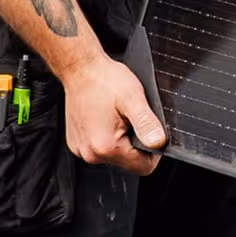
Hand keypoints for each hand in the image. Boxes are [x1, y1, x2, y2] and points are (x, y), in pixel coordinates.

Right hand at [62, 53, 166, 175]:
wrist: (80, 69)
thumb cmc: (103, 80)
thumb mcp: (133, 98)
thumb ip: (147, 123)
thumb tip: (159, 143)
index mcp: (105, 147)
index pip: (142, 167)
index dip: (153, 152)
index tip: (151, 132)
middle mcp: (90, 153)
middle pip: (128, 162)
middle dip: (136, 143)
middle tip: (131, 118)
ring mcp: (81, 149)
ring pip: (114, 155)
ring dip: (121, 139)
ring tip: (117, 116)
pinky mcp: (77, 143)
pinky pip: (100, 148)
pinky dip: (107, 135)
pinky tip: (106, 117)